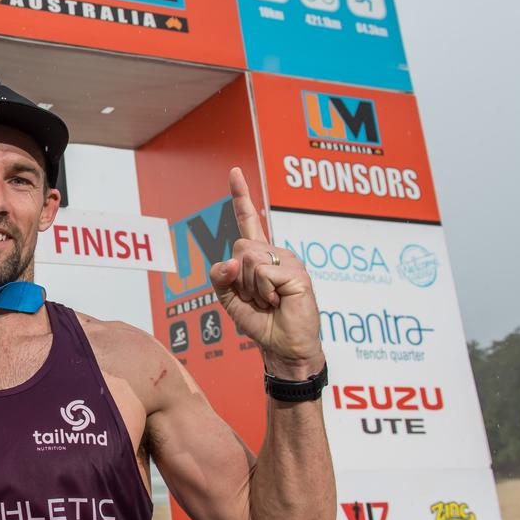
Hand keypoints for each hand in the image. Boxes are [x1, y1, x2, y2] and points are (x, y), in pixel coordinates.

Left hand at [209, 168, 323, 379]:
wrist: (282, 347)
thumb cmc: (260, 322)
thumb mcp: (229, 299)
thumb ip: (221, 277)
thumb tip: (231, 261)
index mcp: (259, 256)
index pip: (248, 220)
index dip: (240, 196)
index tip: (235, 172)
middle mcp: (276, 253)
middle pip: (239, 247)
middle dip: (239, 279)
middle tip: (257, 298)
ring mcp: (290, 261)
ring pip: (249, 260)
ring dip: (251, 288)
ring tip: (269, 301)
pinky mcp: (298, 274)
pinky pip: (264, 273)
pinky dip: (263, 292)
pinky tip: (278, 302)